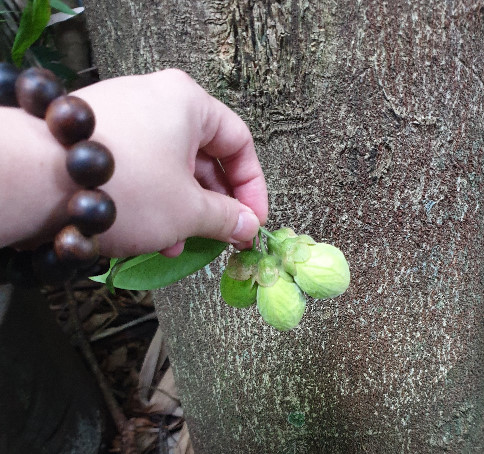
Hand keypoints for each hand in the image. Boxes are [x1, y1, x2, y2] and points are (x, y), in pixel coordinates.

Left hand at [74, 69, 267, 256]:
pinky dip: (154, 199)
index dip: (252, 187)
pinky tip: (153, 233)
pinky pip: (142, 168)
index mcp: (187, 103)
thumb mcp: (187, 210)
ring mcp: (124, 116)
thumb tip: (247, 227)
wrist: (34, 180)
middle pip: (204, 156)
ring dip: (184, 209)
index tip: (253, 220)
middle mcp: (156, 100)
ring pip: (172, 167)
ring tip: (183, 243)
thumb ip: (226, 218)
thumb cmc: (123, 185)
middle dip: (214, 203)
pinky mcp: (100, 136)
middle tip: (220, 235)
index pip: (238, 143)